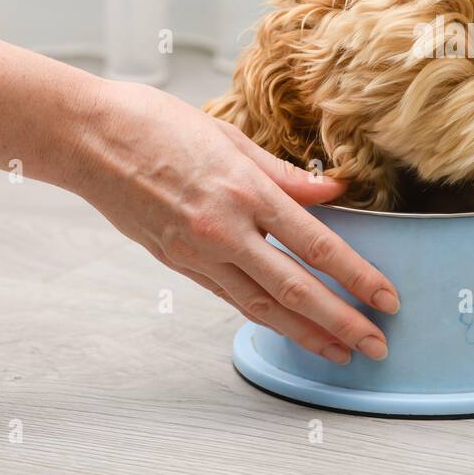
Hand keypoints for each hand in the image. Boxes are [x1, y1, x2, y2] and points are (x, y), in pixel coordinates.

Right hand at [69, 80, 397, 363]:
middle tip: (376, 346)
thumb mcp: (230, 136)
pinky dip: (263, 316)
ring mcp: (197, 252)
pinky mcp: (177, 262)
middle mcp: (223, 230)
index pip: (316, 245)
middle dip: (341, 321)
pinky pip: (229, 296)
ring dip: (305, 332)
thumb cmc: (154, 123)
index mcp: (244, 191)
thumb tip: (334, 191)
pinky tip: (286, 326)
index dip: (357, 277)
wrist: (87, 138)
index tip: (386, 298)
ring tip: (339, 351)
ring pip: (261, 305)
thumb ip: (285, 173)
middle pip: (294, 288)